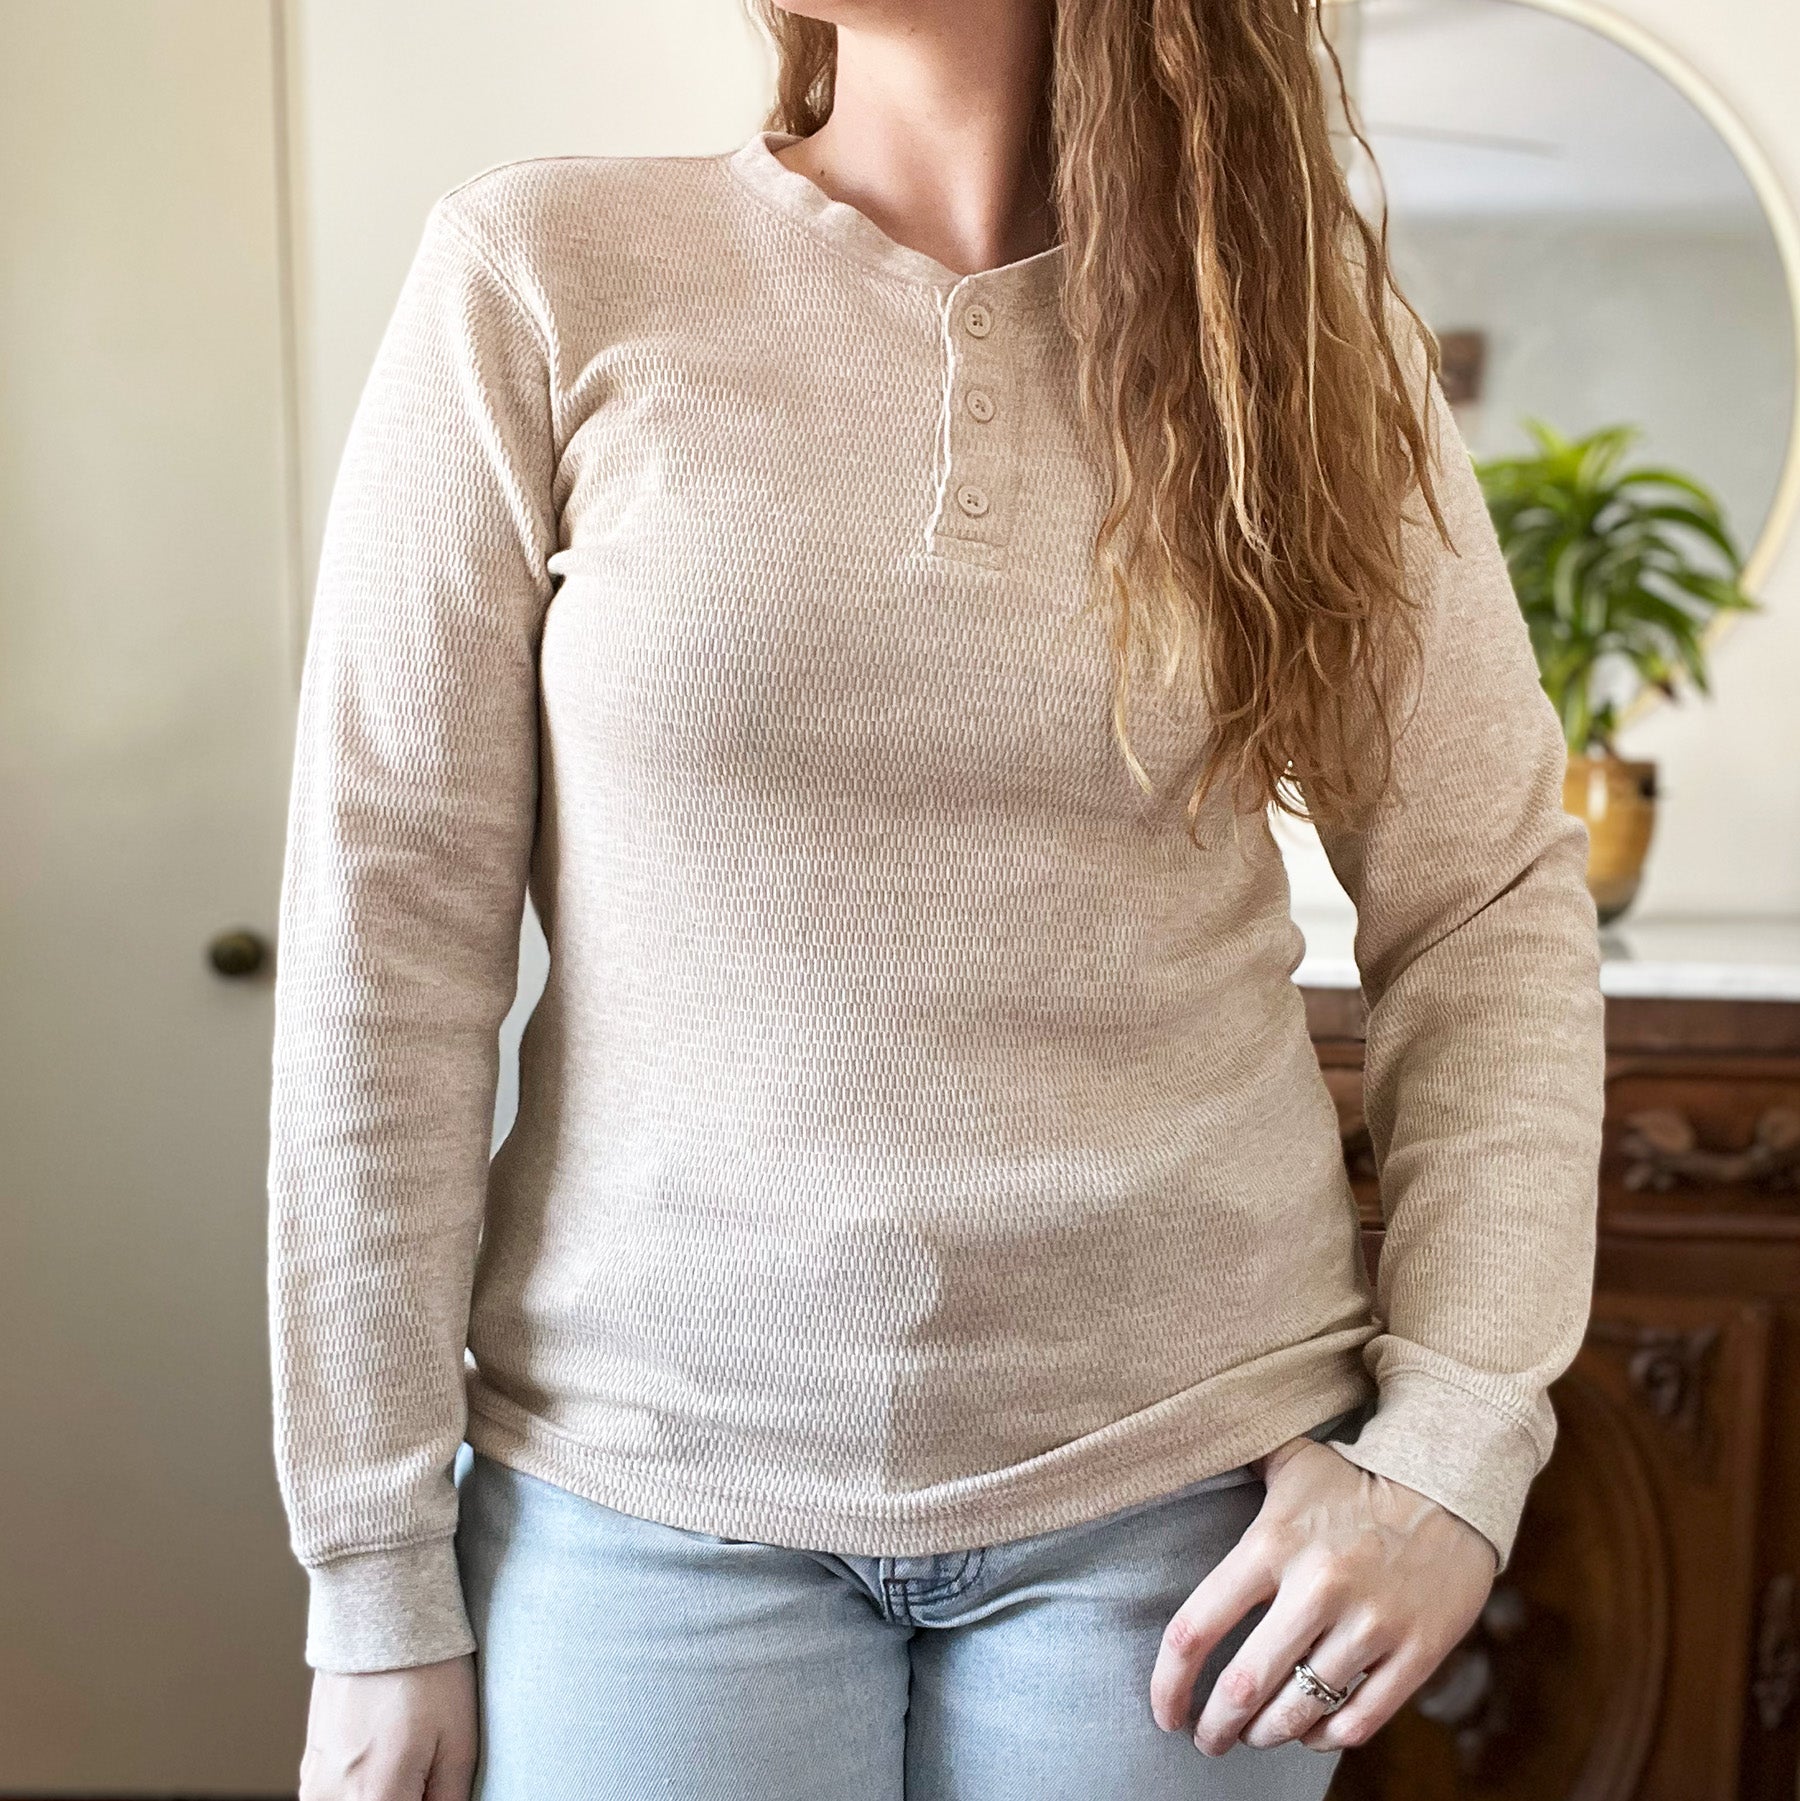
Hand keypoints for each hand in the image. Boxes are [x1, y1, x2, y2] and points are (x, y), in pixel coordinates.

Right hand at [300, 1654, 477, 1800]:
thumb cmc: (428, 1671)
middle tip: (425, 1774)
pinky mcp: (309, 1764)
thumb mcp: (458, 1742)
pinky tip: (386, 1758)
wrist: (382, 1611)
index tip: (434, 1792)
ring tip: (408, 1758)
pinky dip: (360, 1791)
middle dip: (405, 1798)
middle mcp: (333, 1798)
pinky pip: (333, 1798)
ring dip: (383, 1795)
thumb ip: (448, 1800)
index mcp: (375, 1799)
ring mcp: (315, 1781)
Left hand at [1148, 1434, 1497, 1754]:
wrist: (1450, 1488)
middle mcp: (1318, 1587)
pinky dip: (1324, 1738)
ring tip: (1252, 1735)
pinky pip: (1359, 1721)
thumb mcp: (1290, 1460)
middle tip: (1205, 1740)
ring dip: (1265, 1735)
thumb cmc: (1354, 1479)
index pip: (1198, 1626)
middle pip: (1245, 1686)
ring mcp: (1371, 1624)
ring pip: (1300, 1711)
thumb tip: (1182, 1446)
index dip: (1169, 1682)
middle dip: (1215, 1727)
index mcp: (1273, 1543)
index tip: (1164, 1711)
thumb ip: (1236, 1460)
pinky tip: (1309, 1732)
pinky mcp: (1417, 1652)